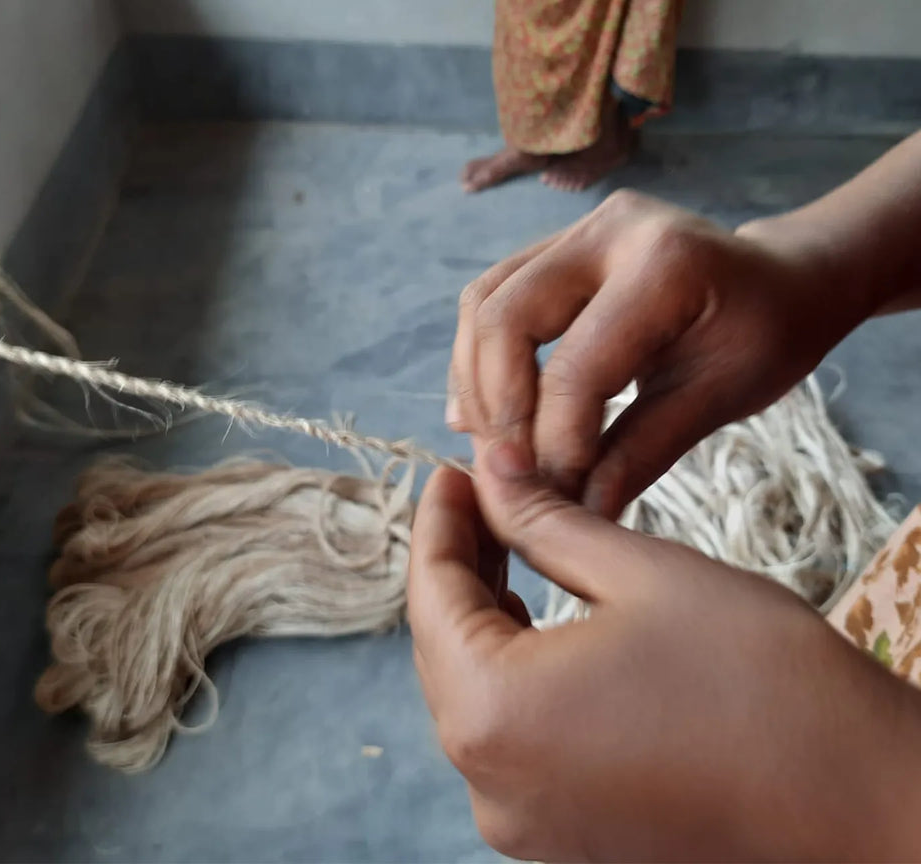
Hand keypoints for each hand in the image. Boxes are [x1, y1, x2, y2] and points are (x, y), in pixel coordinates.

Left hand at [409, 453, 920, 861]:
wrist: (867, 804)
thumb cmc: (761, 680)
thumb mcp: (640, 572)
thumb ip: (543, 522)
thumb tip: (491, 474)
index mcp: (495, 715)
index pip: (431, 595)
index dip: (439, 521)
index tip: (452, 472)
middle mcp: (490, 784)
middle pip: (443, 646)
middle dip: (459, 564)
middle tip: (485, 495)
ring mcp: (523, 823)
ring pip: (473, 691)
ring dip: (483, 615)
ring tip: (507, 543)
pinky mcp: (562, 837)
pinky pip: (509, 736)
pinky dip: (512, 670)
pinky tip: (534, 618)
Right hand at [447, 189, 863, 516]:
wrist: (780, 280)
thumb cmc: (768, 336)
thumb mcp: (718, 398)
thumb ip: (640, 452)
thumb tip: (577, 516)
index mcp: (665, 265)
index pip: (578, 367)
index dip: (556, 442)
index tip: (558, 498)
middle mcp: (608, 228)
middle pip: (503, 317)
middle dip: (498, 408)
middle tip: (509, 473)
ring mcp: (576, 227)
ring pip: (483, 301)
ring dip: (475, 381)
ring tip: (493, 446)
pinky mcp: (556, 243)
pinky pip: (493, 296)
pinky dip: (481, 357)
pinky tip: (487, 410)